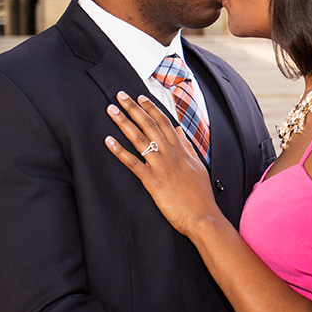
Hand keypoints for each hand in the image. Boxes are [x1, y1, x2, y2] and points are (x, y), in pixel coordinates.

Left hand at [104, 93, 219, 237]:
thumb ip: (188, 147)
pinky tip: (109, 141)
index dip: (151, 108)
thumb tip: (179, 131)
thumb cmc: (201, 195)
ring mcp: (161, 166)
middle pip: (150, 125)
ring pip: (140, 139)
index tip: (140, 97)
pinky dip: (119, 151)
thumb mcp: (198, 166)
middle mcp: (171, 154)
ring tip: (112, 110)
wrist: (203, 216)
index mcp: (182, 150)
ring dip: (124, 122)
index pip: (164, 122)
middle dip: (134, 108)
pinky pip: (133, 162)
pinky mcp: (153, 181)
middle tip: (120, 95)